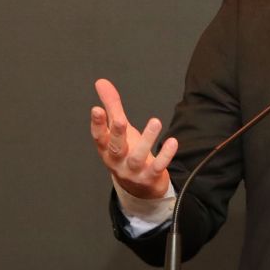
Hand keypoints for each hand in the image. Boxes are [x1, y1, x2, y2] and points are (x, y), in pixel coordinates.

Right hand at [90, 78, 178, 198]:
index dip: (97, 124)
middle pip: (115, 148)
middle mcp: (117, 161)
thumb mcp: (118, 130)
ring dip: (147, 140)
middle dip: (117, 133)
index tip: (96, 109)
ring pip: (138, 157)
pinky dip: (165, 155)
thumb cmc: (127, 152)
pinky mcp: (150, 177)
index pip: (99, 137)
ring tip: (155, 121)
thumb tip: (101, 82)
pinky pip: (158, 166)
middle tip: (120, 119)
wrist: (139, 188)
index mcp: (107, 149)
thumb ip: (112, 106)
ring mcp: (134, 171)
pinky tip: (172, 141)